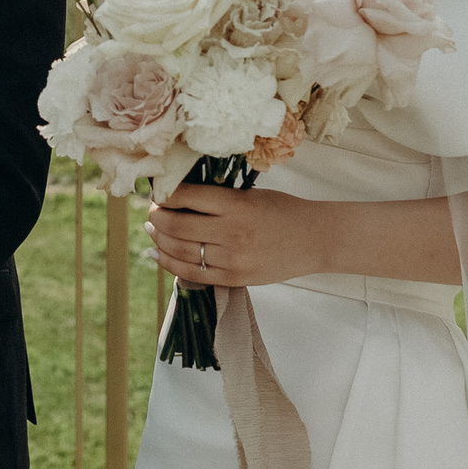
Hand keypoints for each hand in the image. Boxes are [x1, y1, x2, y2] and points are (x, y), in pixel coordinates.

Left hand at [144, 183, 322, 289]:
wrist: (316, 239)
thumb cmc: (283, 211)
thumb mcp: (251, 195)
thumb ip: (217, 198)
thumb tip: (175, 196)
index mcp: (236, 204)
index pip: (185, 196)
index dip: (163, 193)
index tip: (156, 191)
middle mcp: (231, 232)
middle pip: (175, 225)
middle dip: (155, 216)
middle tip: (151, 211)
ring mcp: (232, 258)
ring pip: (179, 250)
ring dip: (158, 239)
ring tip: (152, 229)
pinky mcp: (234, 278)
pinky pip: (191, 273)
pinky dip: (168, 263)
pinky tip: (157, 253)